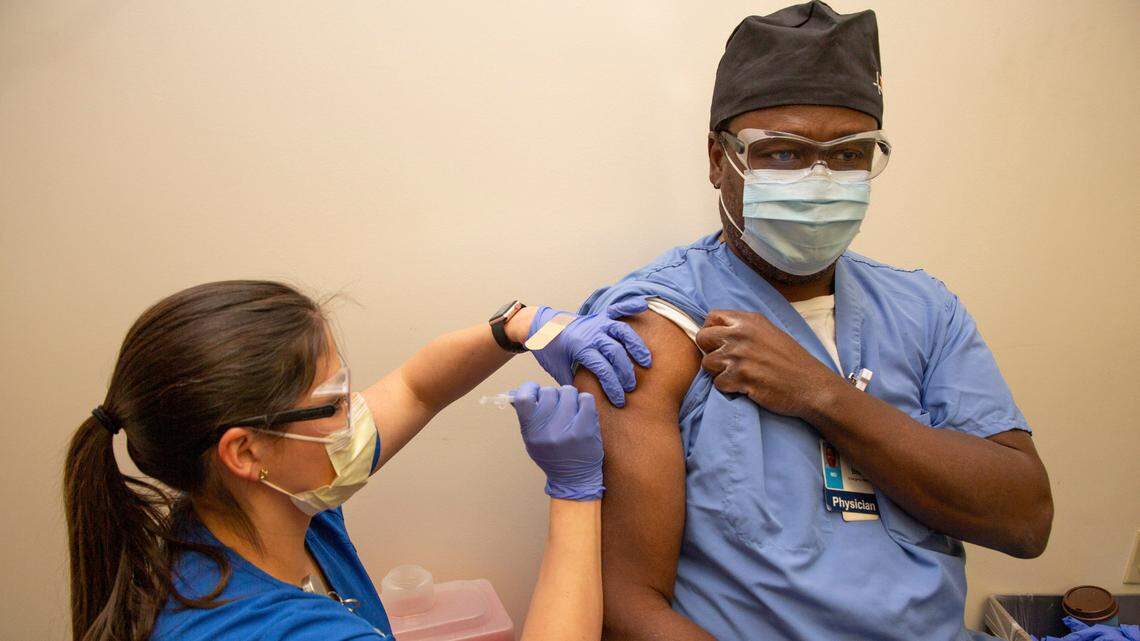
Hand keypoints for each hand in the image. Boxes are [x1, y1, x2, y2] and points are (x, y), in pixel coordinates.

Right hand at [512, 382, 602, 500]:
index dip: (530, 388)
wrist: (574, 478)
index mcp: (531, 432)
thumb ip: (526, 415)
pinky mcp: (586, 429)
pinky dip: (584, 401)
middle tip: (557, 405)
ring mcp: (567, 430)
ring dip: (570, 397)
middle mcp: (547, 431)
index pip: (524, 398)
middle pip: (549, 392)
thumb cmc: (552, 456)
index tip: (535, 391)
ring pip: (568, 392)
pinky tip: (582, 410)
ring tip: (570, 409)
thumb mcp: (532, 439)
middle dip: (554, 395)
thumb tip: (516, 391)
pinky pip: (586, 399)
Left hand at [529, 299, 651, 407]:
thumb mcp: (557, 369)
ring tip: (646, 362)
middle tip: (631, 387)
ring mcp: (597, 322)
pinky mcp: (599, 316)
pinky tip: (643, 306)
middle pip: (616, 352)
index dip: (612, 386)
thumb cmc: (549, 349)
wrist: (539, 326)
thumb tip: (586, 401)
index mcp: (580, 347)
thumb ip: (573, 383)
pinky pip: (617, 309)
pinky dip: (630, 306)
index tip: (619, 400)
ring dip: (636, 346)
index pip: (602, 369)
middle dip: (626, 372)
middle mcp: (591, 333)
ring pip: (623, 331)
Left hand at [695, 309, 841, 417]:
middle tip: (725, 362)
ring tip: (738, 376)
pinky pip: (718, 383)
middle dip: (710, 352)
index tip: (719, 343)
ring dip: (718, 373)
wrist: (813, 386)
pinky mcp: (741, 377)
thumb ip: (745, 329)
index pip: (712, 316)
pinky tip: (745, 387)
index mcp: (749, 320)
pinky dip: (728, 388)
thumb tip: (719, 331)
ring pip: (707, 363)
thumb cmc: (792, 361)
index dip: (711, 331)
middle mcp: (742, 334)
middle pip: (703, 338)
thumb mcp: (770, 333)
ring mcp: (740, 355)